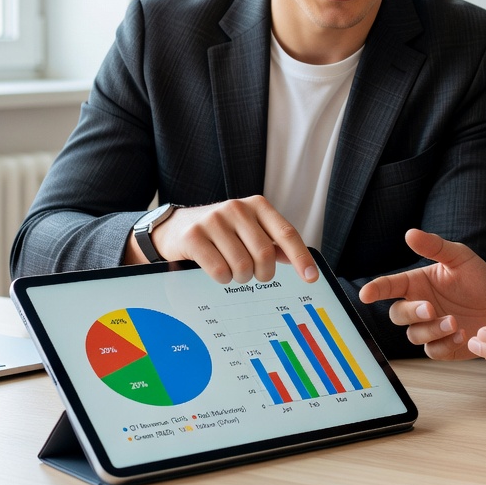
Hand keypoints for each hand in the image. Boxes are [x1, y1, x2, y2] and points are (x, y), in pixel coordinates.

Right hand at [131, 196, 318, 284]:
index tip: (311, 278)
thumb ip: (273, 243)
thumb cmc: (221, 233)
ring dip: (241, 278)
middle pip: (264, 253)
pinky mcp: (193, 236)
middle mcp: (237, 208)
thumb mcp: (249, 230)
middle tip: (256, 276)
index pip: (286, 233)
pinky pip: (219, 270)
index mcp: (257, 205)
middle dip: (263, 273)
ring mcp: (214, 220)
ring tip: (235, 273)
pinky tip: (219, 272)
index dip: (301, 257)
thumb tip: (301, 263)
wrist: (174, 227)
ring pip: (242, 264)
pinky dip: (223, 279)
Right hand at [359, 229, 485, 358]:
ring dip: (432, 329)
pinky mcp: (442, 347)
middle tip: (430, 308)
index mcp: (418, 284)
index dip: (375, 289)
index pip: (390, 286)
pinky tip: (463, 334)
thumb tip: (410, 233)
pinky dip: (446, 344)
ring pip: (414, 335)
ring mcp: (429, 328)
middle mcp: (419, 307)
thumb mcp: (460, 257)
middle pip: (397, 314)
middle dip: (411, 313)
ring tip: (455, 321)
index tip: (365, 294)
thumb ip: (436, 247)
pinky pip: (433, 351)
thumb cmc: (477, 280)